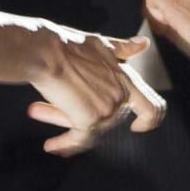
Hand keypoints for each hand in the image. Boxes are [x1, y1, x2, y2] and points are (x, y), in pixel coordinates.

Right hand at [25, 32, 165, 154]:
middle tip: (55, 109)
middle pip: (108, 120)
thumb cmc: (67, 46)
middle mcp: (120, 95)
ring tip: (38, 111)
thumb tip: (143, 44)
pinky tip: (51, 146)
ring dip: (64, 121)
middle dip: (81, 115)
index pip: (152, 107)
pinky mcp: (89, 119)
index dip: (150, 121)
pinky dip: (64, 144)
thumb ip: (123, 49)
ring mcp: (107, 108)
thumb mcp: (101, 45)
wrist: (46, 52)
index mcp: (126, 78)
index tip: (138, 127)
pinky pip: (79, 140)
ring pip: (91, 129)